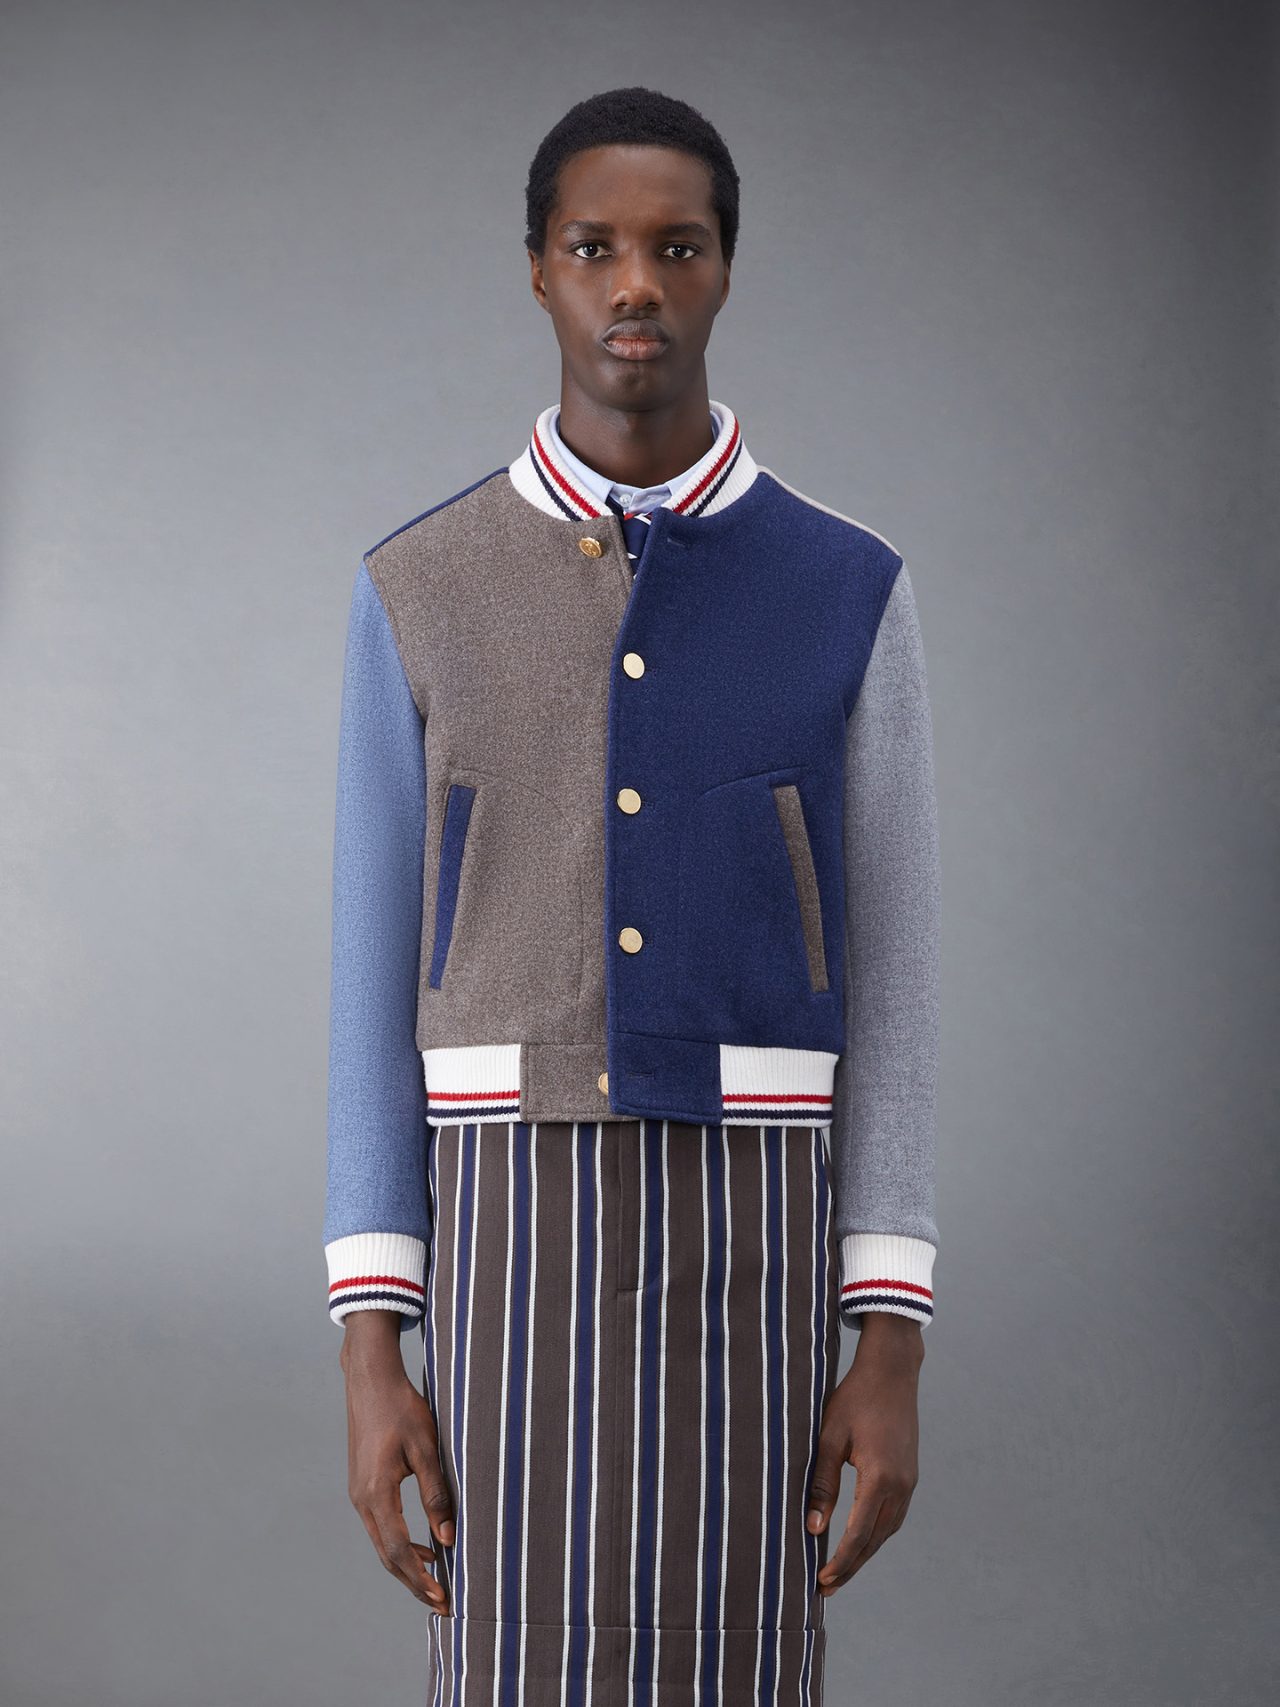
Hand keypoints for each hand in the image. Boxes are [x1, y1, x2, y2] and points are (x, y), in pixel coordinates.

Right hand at [339, 1311, 454, 1614]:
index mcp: (376, 1493)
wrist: (370, 1380)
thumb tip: (448, 1538)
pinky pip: (380, 1526)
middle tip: (441, 1603)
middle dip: (414, 1582)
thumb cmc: (401, 1408)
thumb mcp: (425, 1448)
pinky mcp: (362, 1486)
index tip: (442, 1598)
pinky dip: (399, 1544)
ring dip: (406, 1565)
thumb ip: (436, 1493)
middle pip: (387, 1555)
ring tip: (434, 1582)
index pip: (399, 1550)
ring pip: (382, 1543)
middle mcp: (362, 1499)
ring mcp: (358, 1493)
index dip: (421, 1578)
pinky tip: (422, 1546)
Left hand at [804, 1312, 924, 1595]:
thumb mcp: (829, 1437)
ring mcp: (909, 1481)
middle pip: (875, 1540)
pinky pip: (893, 1515)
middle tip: (826, 1588)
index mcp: (880, 1478)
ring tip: (840, 1570)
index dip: (840, 1561)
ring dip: (864, 1552)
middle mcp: (900, 1486)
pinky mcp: (910, 1474)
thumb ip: (821, 1483)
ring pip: (887, 1530)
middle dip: (851, 1566)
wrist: (892, 1370)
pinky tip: (860, 1538)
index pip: (858, 1534)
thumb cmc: (855, 1398)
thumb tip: (813, 1526)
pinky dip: (876, 1533)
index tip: (822, 1581)